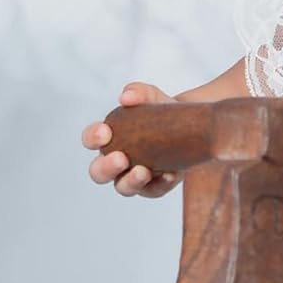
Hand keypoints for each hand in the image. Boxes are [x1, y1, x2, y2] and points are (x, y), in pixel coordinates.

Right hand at [81, 81, 180, 197]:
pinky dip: (160, 184)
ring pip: (122, 187)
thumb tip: (126, 97)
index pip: (90, 140)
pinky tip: (169, 174)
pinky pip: (153, 190)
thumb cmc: (161, 113)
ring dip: (131, 181)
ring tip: (143, 171)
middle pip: (98, 172)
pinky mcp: (155, 186)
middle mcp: (116, 161)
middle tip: (121, 157)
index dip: (92, 137)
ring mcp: (134, 177)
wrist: (191, 127)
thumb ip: (139, 92)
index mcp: (109, 138)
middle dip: (106, 167)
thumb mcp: (153, 98)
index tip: (106, 132)